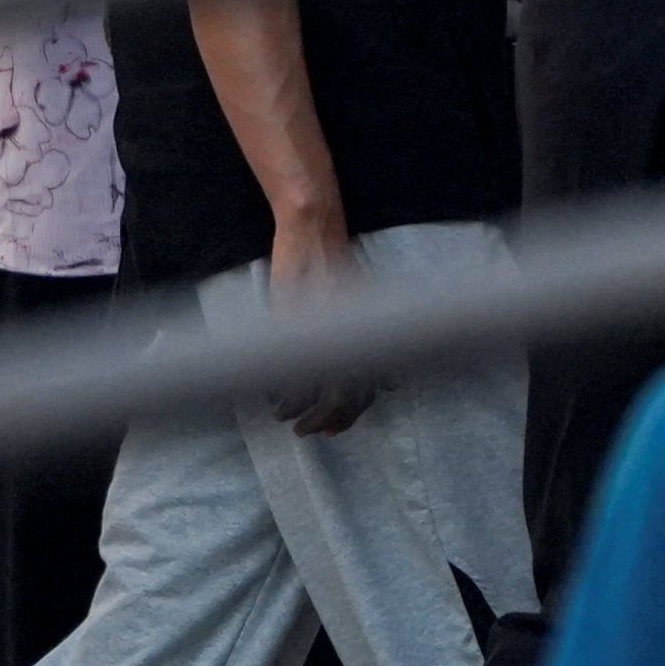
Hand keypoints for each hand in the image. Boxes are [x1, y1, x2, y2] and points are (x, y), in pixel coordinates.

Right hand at [261, 206, 381, 435]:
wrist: (314, 234)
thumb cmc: (336, 269)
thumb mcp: (363, 309)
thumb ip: (374, 347)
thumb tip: (391, 386)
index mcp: (371, 336)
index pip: (367, 392)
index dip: (349, 416)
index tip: (332, 429)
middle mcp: (356, 337)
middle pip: (345, 399)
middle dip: (324, 421)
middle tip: (306, 431)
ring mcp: (327, 332)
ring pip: (316, 391)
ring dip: (298, 411)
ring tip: (282, 414)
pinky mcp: (299, 324)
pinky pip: (291, 370)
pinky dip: (281, 391)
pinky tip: (272, 396)